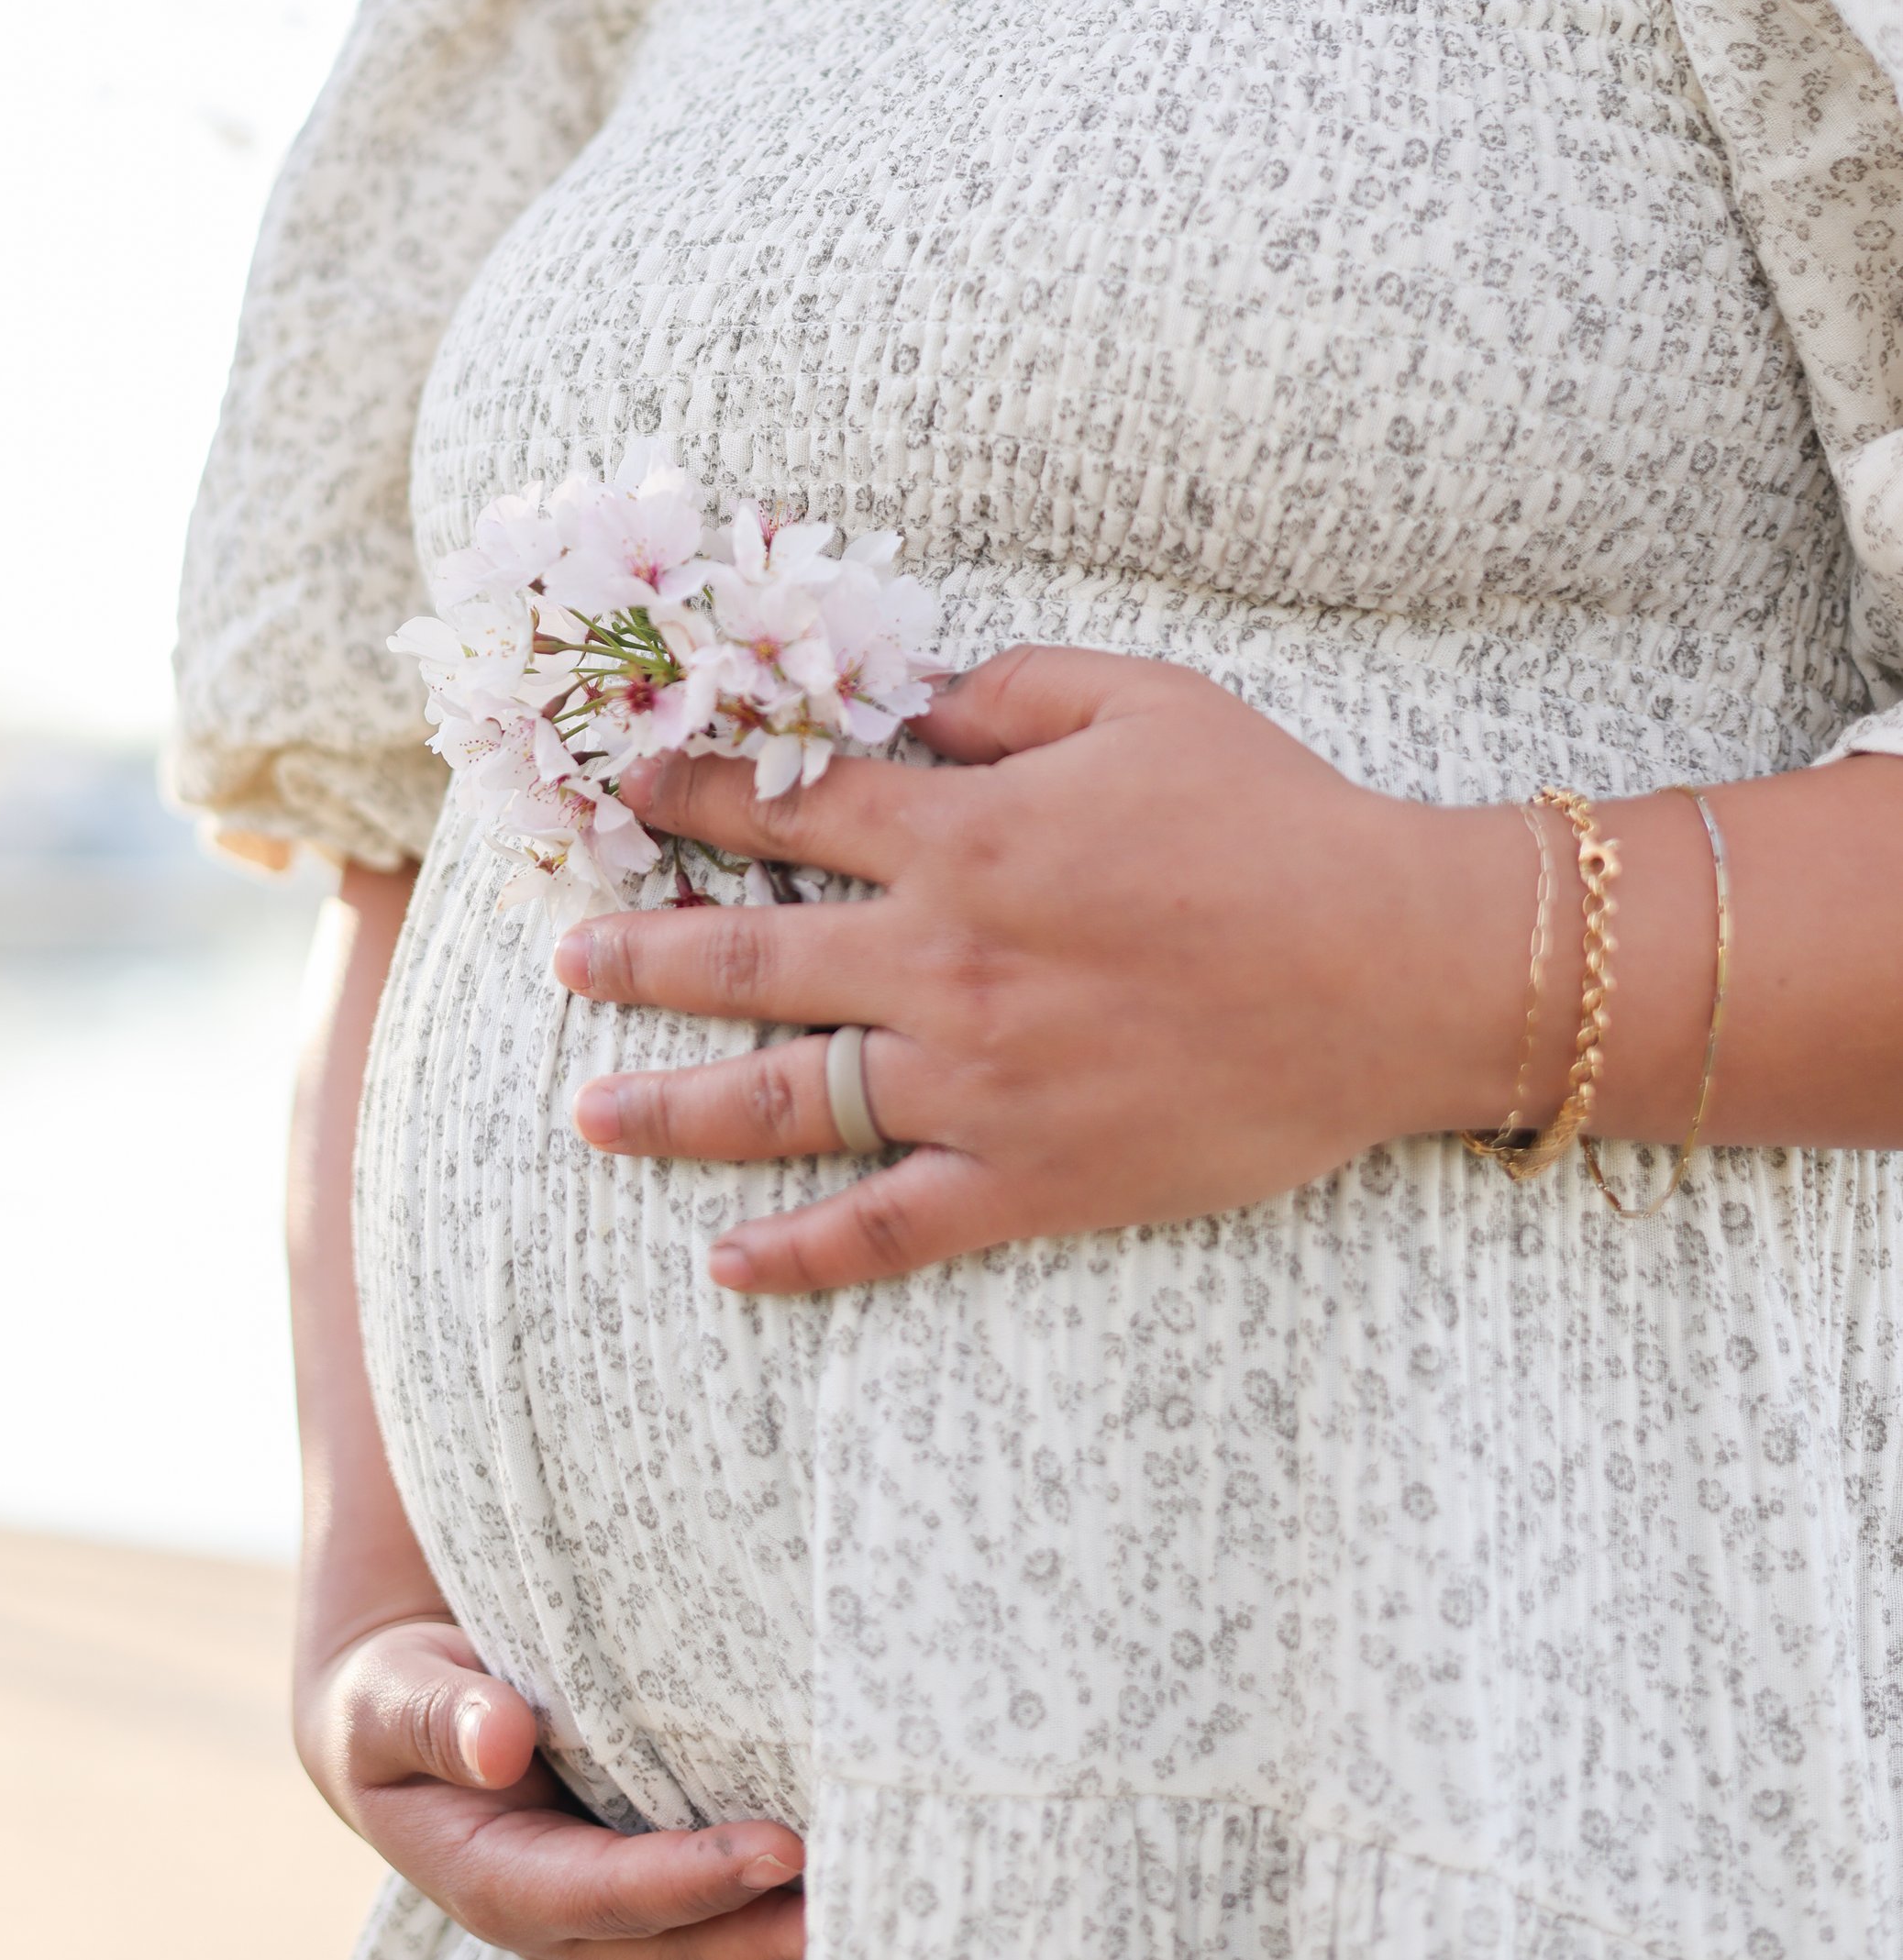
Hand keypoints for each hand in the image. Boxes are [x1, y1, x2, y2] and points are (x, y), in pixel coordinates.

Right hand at [296, 1614, 807, 1959]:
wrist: (398, 1723)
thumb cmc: (395, 1700)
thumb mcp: (389, 1697)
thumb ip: (435, 1717)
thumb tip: (500, 1739)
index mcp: (490, 1876)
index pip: (601, 1892)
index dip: (689, 1881)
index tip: (778, 1848)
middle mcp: (556, 1925)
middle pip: (670, 1955)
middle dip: (762, 1944)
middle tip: (852, 1915)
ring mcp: (604, 1933)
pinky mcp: (644, 1916)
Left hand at [559, 644, 1525, 1289]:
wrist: (1396, 967)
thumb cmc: (1276, 818)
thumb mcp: (1140, 700)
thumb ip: (1003, 693)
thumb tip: (904, 702)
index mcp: (966, 836)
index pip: (786, 809)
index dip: (690, 794)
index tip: (622, 791)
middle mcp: (945, 961)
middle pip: (750, 957)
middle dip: (640, 956)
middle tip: (564, 961)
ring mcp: (979, 1083)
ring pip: (787, 1100)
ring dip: (675, 1106)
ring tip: (588, 1110)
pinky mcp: (1032, 1180)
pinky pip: (889, 1229)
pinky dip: (800, 1255)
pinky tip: (724, 1266)